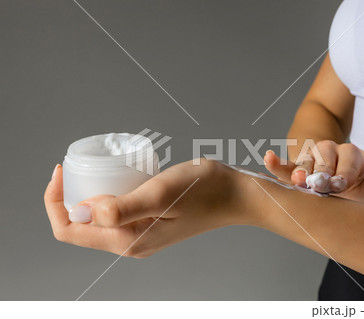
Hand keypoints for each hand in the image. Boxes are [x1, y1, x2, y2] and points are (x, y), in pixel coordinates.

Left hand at [44, 159, 255, 257]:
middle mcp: (130, 243)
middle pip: (80, 225)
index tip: (61, 170)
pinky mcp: (149, 223)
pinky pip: (115, 212)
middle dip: (67, 197)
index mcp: (128, 241)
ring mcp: (140, 234)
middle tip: (75, 165)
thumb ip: (121, 209)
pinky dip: (105, 195)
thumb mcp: (160, 194)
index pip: (70, 230)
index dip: (55, 202)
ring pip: (97, 218)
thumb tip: (80, 212)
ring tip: (91, 168)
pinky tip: (113, 176)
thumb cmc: (204, 191)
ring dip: (86, 195)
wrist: (235, 194)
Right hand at [264, 141, 363, 202]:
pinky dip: (275, 163)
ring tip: (298, 181)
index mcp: (348, 156)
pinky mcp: (291, 169)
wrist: (329, 183)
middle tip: (319, 186)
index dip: (343, 172)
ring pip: (303, 163)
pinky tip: (268, 158)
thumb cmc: (350, 188)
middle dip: (322, 173)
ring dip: (300, 171)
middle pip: (324, 158)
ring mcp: (308, 160)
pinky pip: (282, 165)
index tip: (340, 184)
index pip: (347, 160)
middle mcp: (327, 153)